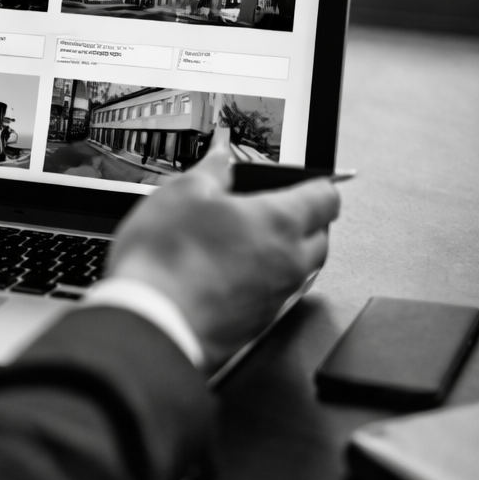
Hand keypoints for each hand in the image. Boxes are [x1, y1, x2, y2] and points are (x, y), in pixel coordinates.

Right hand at [108, 131, 339, 370]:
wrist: (152, 320)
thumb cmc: (167, 258)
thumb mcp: (183, 192)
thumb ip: (212, 170)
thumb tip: (222, 156)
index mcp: (279, 221)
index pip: (325, 198)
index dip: (317, 184)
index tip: (305, 181)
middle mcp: (289, 262)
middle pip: (321, 236)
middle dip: (305, 220)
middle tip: (273, 208)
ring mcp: (276, 297)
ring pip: (299, 269)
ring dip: (284, 252)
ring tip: (246, 240)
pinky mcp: (257, 324)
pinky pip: (275, 295)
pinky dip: (261, 280)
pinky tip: (228, 273)